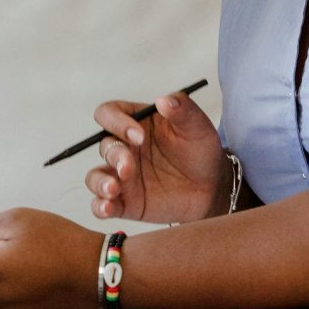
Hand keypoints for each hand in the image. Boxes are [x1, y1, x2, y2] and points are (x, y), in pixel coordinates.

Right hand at [86, 88, 226, 224]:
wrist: (213, 187)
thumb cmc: (201, 151)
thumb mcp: (197, 126)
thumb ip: (182, 109)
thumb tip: (163, 100)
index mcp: (135, 124)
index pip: (109, 114)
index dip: (116, 122)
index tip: (138, 135)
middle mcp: (124, 149)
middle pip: (104, 146)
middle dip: (115, 156)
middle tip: (129, 167)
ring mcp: (122, 177)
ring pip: (95, 177)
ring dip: (99, 182)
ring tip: (113, 189)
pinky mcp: (125, 202)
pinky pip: (101, 204)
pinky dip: (99, 206)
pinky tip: (107, 208)